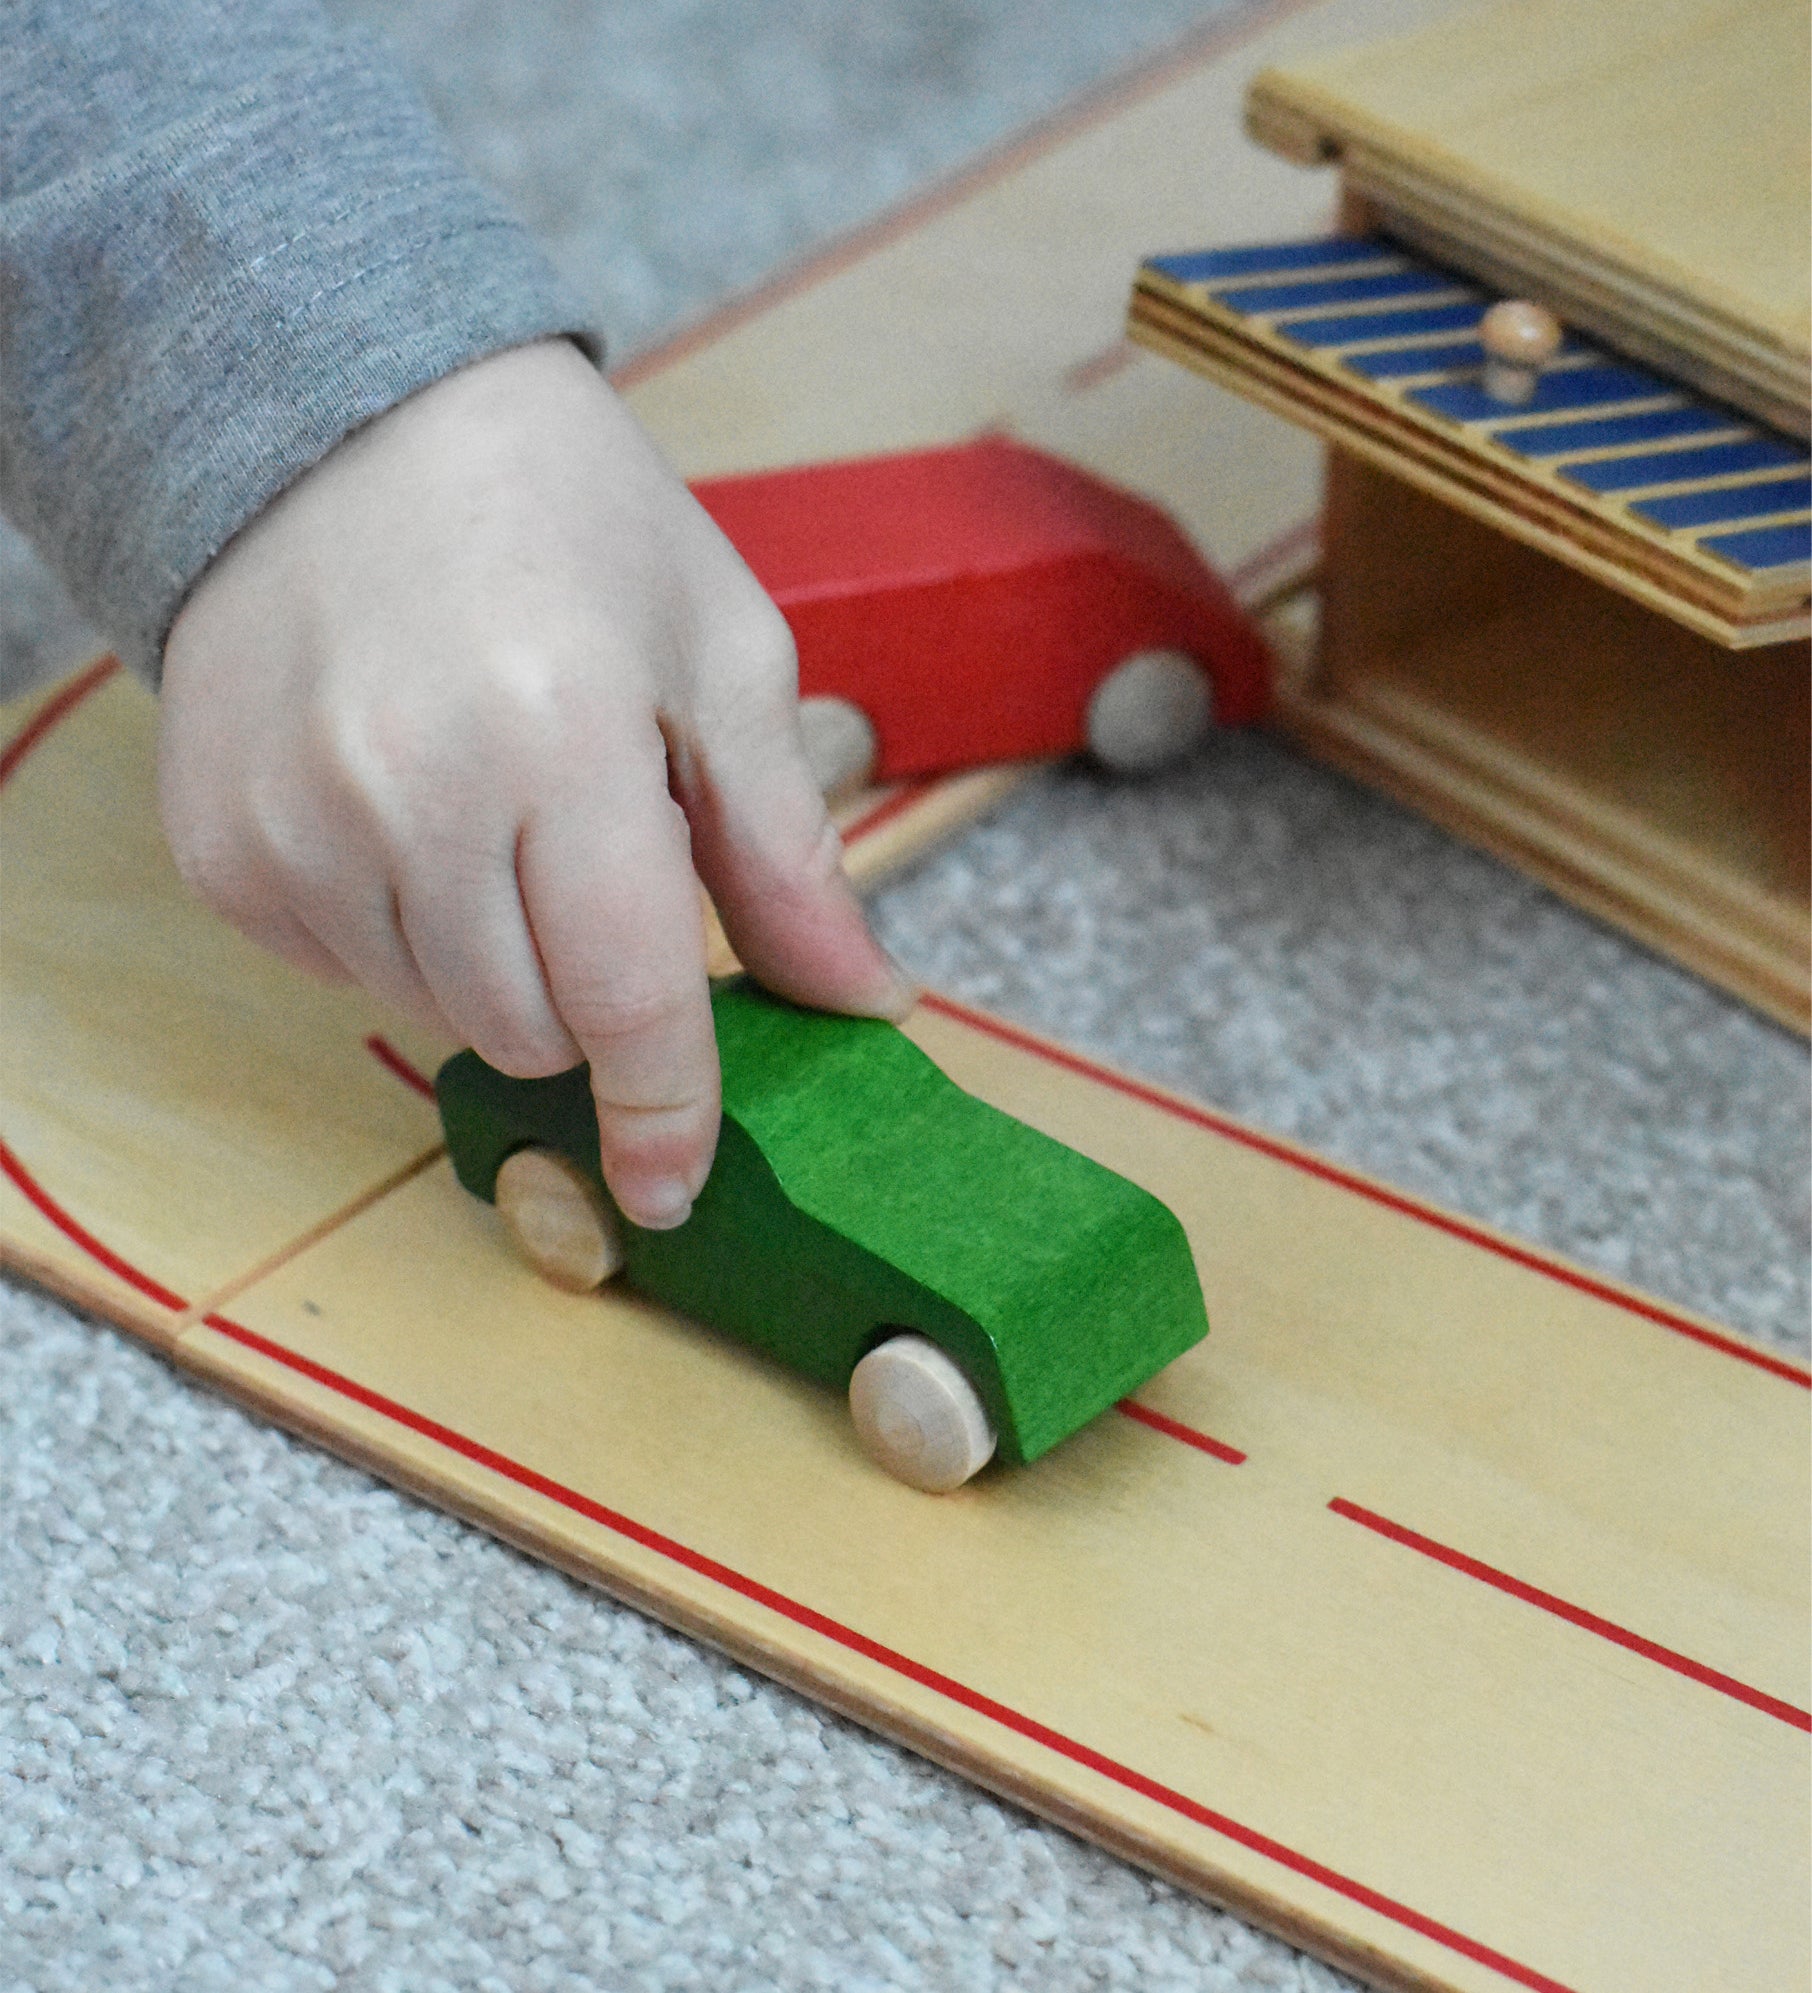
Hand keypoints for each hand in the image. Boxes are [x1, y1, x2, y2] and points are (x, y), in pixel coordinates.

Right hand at [160, 339, 912, 1229]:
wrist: (348, 419)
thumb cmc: (569, 523)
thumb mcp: (720, 658)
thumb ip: (788, 852)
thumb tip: (866, 1001)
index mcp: (563, 737)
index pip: (627, 996)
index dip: (666, 1110)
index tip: (676, 1185)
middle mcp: (408, 791)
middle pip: (530, 1031)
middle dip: (591, 993)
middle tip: (594, 857)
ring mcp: (293, 824)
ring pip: (434, 1014)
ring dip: (497, 960)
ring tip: (500, 812)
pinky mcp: (221, 844)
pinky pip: (339, 971)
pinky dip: (401, 929)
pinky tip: (412, 810)